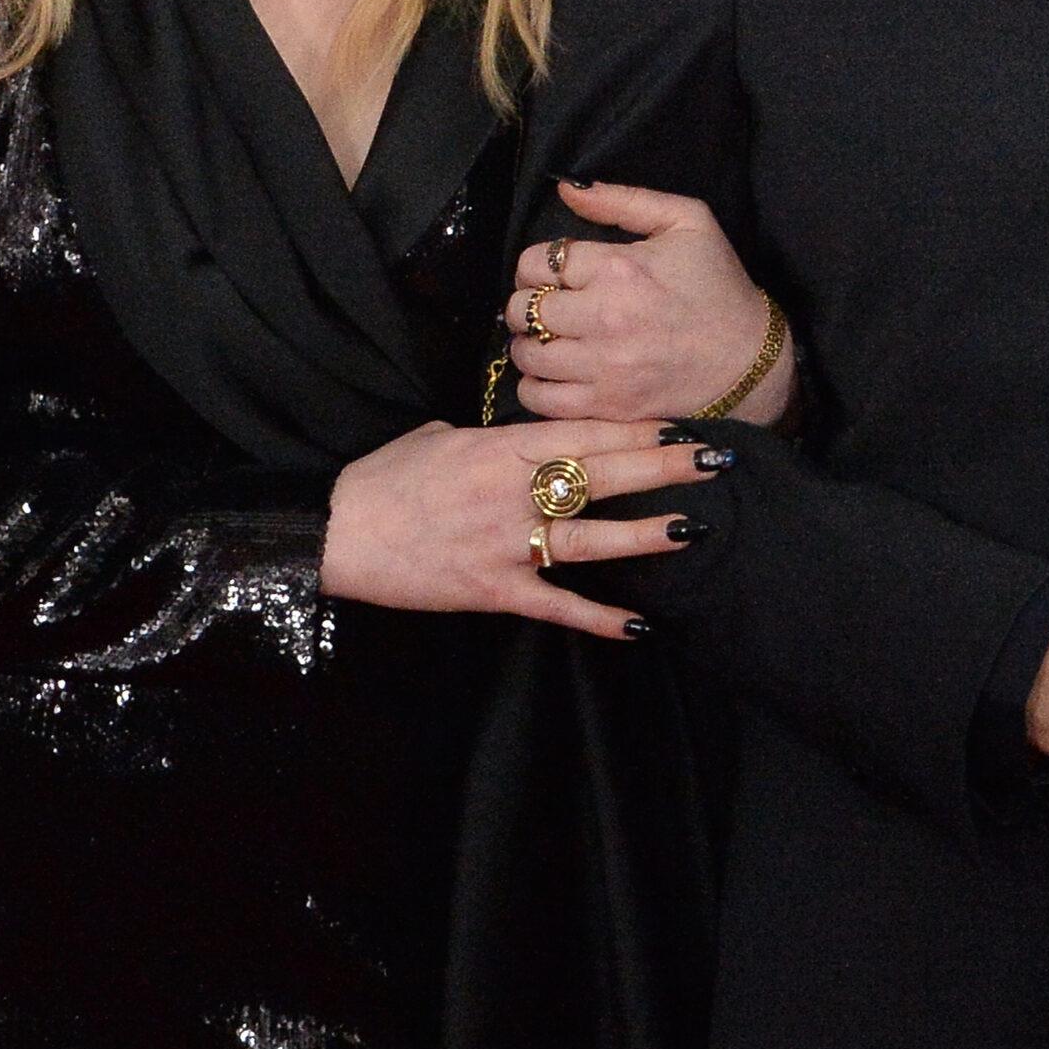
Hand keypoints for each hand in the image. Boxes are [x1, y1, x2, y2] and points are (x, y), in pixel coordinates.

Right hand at [321, 417, 727, 640]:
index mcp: (499, 446)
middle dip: (661, 465)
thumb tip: (516, 437)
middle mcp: (511, 490)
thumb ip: (487, 437)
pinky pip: (555, 605)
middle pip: (601, 473)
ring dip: (644, 532)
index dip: (637, 427)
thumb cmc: (383, 478)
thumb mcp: (438, 437)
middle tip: (713, 458)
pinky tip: (639, 626)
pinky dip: (597, 617)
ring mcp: (506, 542)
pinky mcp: (493, 589)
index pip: (585, 431)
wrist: (336, 533)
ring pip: (589, 535)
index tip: (680, 422)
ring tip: (693, 526)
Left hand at [507, 179, 794, 427]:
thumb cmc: (716, 285)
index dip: (537, 265)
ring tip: (551, 338)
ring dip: (530, 343)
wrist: (747, 360)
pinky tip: (555, 372)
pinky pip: (539, 397)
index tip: (554, 273)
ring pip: (526, 353)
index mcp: (620, 267)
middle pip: (523, 308)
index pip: (537, 262)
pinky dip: (535, 384)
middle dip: (528, 302)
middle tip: (550, 305)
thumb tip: (566, 189)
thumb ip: (624, 200)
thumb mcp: (687, 221)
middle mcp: (604, 317)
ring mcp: (603, 366)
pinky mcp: (606, 404)